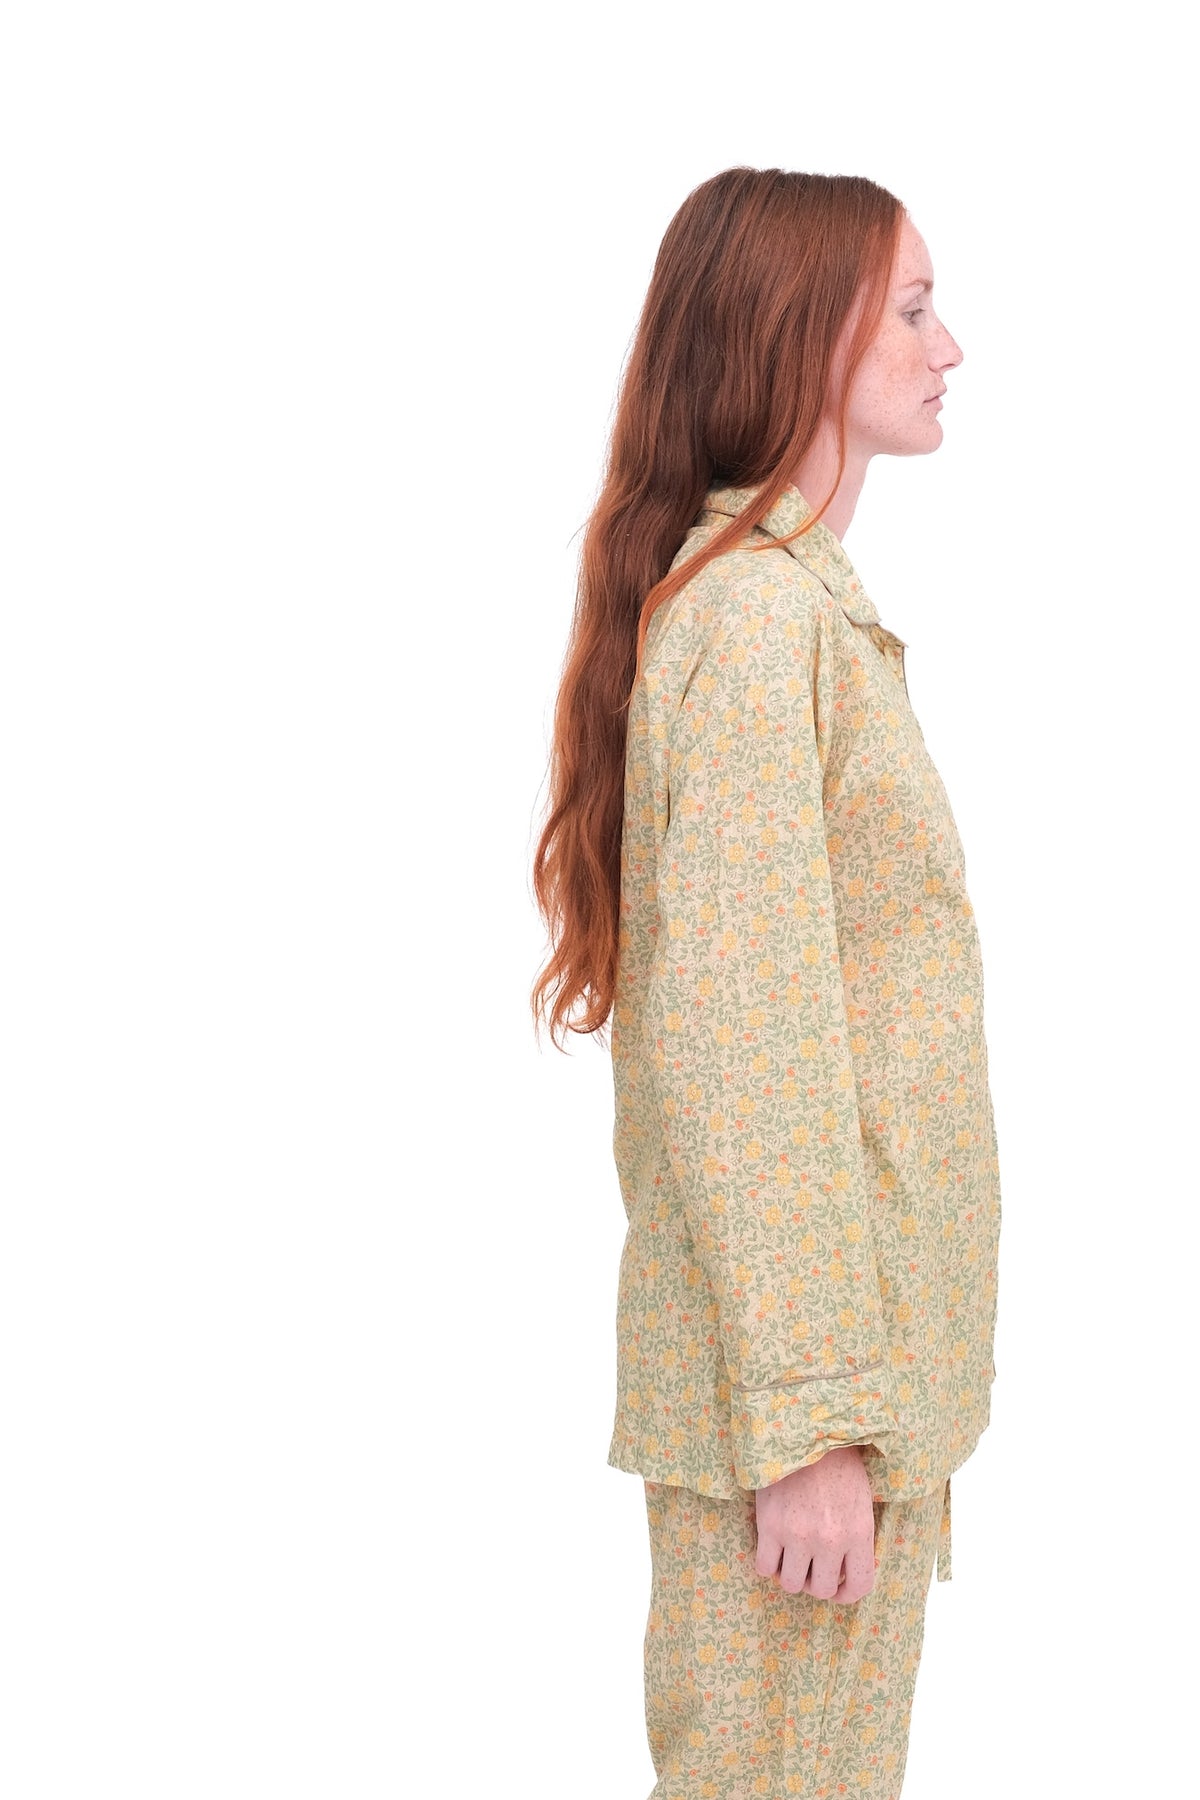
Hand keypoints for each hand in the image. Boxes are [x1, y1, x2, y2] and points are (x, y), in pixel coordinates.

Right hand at [753, 1445, 876, 1601]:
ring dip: (789, 1574)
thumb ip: (857, 1536)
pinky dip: (767, 1563)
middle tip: (809, 1566)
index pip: (860, 1586)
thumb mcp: (860, 1499)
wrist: (804, 1431)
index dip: (847, 1594)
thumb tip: (846, 1566)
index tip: (837, 1589)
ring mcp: (798, 1535)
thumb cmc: (836, 1461)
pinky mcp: (770, 1526)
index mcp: (859, 1532)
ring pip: (790, 1584)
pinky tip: (771, 1547)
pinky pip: (764, 1567)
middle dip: (815, 1582)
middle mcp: (831, 1540)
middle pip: (820, 1590)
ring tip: (789, 1556)